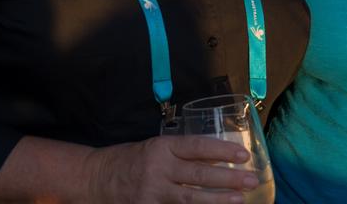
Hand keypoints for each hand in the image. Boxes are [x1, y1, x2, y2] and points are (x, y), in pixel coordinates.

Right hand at [83, 135, 258, 202]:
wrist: (94, 179)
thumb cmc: (130, 160)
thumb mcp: (154, 147)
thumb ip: (180, 154)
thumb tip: (216, 158)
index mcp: (162, 147)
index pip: (198, 147)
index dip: (222, 151)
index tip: (243, 156)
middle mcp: (158, 169)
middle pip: (199, 174)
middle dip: (228, 178)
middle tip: (251, 180)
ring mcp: (152, 192)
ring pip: (191, 198)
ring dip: (218, 199)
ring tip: (239, 199)